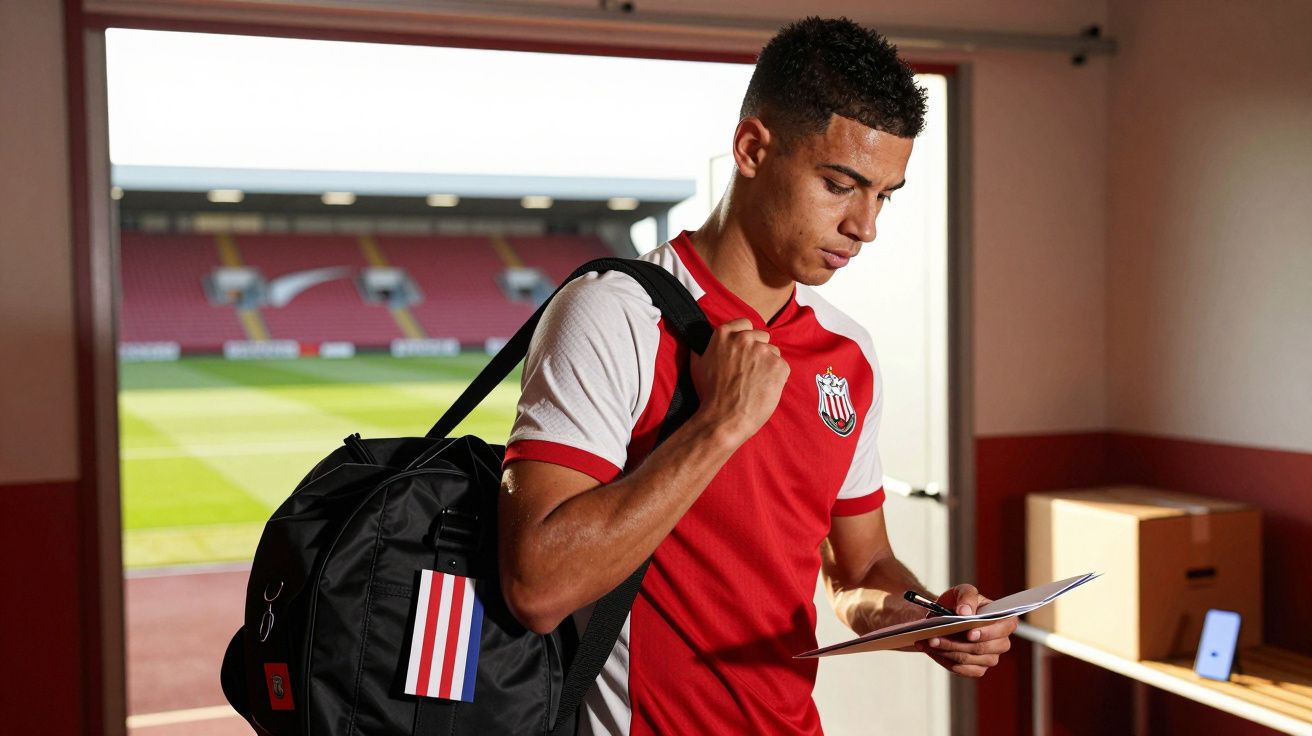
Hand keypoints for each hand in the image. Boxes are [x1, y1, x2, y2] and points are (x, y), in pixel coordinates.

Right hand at [690, 318, 789, 444]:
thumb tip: (699, 342)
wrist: (724, 418)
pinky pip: (782, 366)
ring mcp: (763, 351)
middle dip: (758, 351)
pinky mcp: (778, 365)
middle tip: (749, 371)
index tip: (744, 350)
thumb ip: (701, 348)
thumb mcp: (697, 365)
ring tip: (755, 383)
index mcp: (725, 334)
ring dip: (767, 364)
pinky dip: (776, 377)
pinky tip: (763, 388)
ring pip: (773, 352)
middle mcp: (745, 338)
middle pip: (761, 337)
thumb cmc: (710, 395)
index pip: (744, 323)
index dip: (746, 337)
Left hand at [915, 584, 1014, 677]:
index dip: (988, 632)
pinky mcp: (977, 668)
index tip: (969, 633)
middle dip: (957, 643)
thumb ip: (966, 597)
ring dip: (946, 651)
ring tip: (929, 641)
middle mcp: (1001, 642)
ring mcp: (990, 657)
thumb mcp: (962, 591)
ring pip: (969, 659)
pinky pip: (963, 670)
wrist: (944, 616)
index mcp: (1003, 620)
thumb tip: (965, 612)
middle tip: (935, 637)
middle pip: (982, 648)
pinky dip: (945, 660)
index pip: (1005, 628)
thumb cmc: (958, 603)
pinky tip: (932, 651)